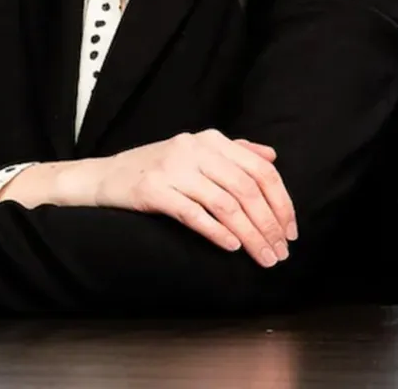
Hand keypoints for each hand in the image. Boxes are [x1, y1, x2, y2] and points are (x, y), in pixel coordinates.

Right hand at [90, 130, 297, 266]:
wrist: (107, 176)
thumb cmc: (157, 167)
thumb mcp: (196, 152)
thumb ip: (234, 151)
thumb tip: (271, 156)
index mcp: (210, 140)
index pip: (259, 169)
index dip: (281, 202)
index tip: (290, 231)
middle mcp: (194, 149)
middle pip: (246, 189)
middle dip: (269, 224)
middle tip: (280, 253)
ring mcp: (173, 169)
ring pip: (225, 205)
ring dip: (250, 235)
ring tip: (263, 257)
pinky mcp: (153, 190)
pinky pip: (194, 213)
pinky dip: (217, 232)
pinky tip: (232, 247)